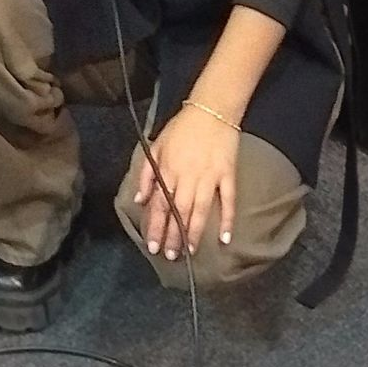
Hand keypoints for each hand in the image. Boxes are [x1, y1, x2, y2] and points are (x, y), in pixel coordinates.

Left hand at [133, 104, 239, 260]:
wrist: (210, 110)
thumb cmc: (181, 129)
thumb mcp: (156, 145)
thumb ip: (146, 173)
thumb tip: (139, 200)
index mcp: (168, 169)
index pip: (160, 203)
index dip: (156, 226)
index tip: (153, 245)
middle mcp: (187, 175)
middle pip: (179, 210)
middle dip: (174, 235)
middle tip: (171, 256)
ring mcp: (209, 176)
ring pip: (200, 209)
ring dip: (194, 232)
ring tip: (190, 251)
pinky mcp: (227, 174)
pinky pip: (228, 200)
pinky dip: (227, 219)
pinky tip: (225, 238)